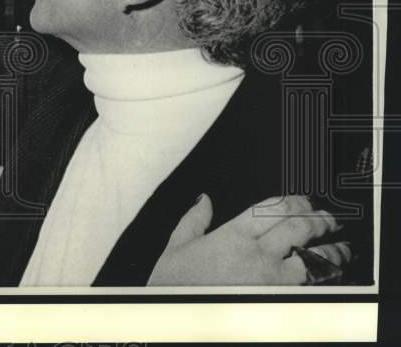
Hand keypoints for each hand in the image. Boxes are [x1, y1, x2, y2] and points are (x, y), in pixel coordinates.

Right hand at [149, 194, 350, 285]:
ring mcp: (271, 279)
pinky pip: (310, 285)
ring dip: (330, 249)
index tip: (303, 199)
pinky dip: (324, 275)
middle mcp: (256, 253)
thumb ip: (194, 220)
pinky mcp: (278, 300)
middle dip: (318, 219)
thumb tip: (205, 200)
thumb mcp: (176, 246)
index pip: (271, 208)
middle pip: (297, 227)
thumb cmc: (174, 284)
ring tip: (341, 246)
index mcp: (232, 235)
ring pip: (312, 258)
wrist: (177, 315)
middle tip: (328, 218)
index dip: (292, 200)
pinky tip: (331, 272)